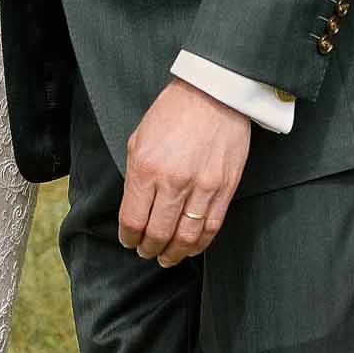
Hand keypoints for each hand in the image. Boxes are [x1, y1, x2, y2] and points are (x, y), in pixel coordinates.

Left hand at [119, 77, 251, 264]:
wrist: (213, 95)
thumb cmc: (173, 113)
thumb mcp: (139, 139)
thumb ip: (135, 177)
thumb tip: (134, 208)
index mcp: (146, 169)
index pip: (133, 220)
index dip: (128, 238)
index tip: (128, 241)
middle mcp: (173, 182)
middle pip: (158, 234)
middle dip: (148, 249)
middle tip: (146, 253)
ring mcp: (202, 187)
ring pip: (186, 237)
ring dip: (173, 254)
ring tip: (166, 257)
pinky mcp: (225, 189)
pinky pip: (211, 227)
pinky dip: (199, 244)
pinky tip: (190, 248)